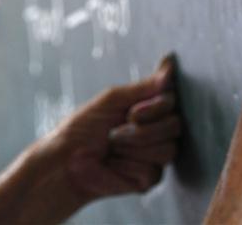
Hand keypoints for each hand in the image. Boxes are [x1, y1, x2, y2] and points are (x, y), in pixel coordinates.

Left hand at [41, 56, 180, 203]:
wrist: (67, 162)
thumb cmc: (84, 127)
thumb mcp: (112, 100)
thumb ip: (145, 86)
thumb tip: (170, 64)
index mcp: (148, 107)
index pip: (172, 101)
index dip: (156, 108)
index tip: (132, 112)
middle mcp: (156, 129)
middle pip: (175, 125)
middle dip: (142, 130)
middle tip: (115, 133)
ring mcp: (155, 154)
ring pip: (168, 149)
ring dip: (134, 147)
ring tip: (112, 148)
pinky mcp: (150, 177)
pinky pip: (154, 170)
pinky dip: (129, 166)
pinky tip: (115, 165)